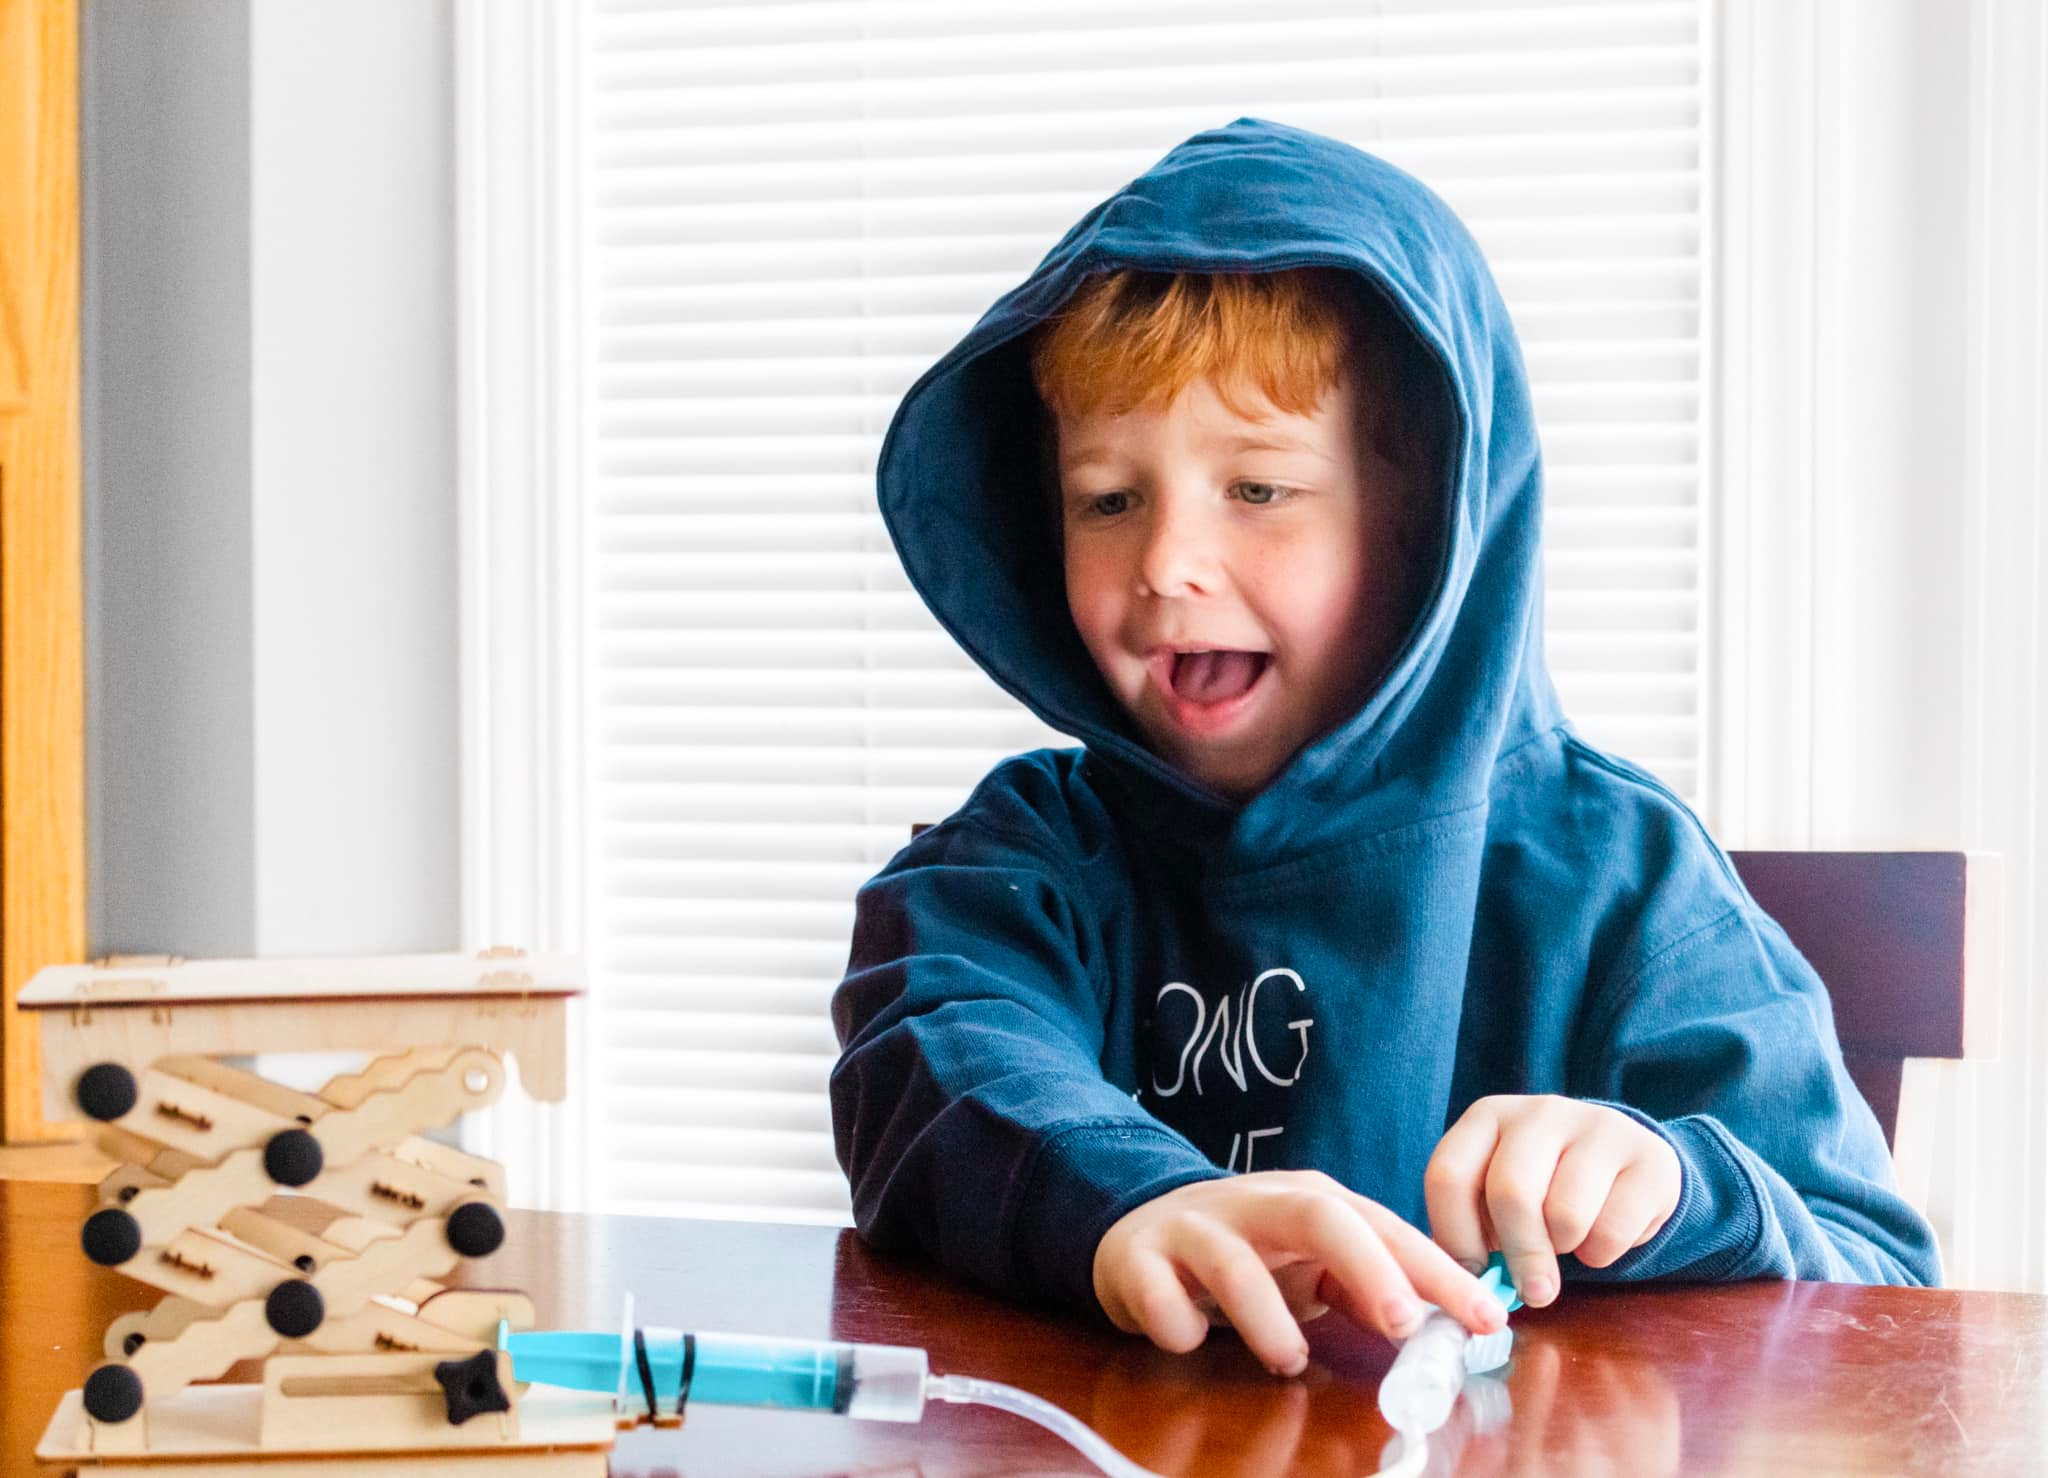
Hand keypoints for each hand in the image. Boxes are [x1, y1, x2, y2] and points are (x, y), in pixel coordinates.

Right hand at [1092, 1170, 1506, 1376]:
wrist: (1137, 1231)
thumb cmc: (1243, 1253)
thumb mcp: (1309, 1263)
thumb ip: (1365, 1285)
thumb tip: (1439, 1322)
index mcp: (1305, 1200)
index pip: (1380, 1225)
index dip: (1435, 1269)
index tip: (1487, 1318)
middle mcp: (1252, 1203)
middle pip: (1317, 1215)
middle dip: (1367, 1265)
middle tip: (1400, 1322)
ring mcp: (1191, 1228)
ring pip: (1232, 1262)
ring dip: (1268, 1319)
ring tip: (1288, 1359)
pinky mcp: (1136, 1260)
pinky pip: (1159, 1296)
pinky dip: (1181, 1324)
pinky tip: (1192, 1338)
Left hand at [1423, 1096, 1680, 1307]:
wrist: (1626, 1164)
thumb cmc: (1545, 1187)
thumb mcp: (1498, 1194)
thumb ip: (1475, 1230)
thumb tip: (1465, 1283)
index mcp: (1488, 1117)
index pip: (1448, 1175)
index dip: (1455, 1236)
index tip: (1472, 1276)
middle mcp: (1539, 1111)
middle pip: (1510, 1193)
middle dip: (1519, 1255)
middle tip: (1532, 1291)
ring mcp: (1597, 1126)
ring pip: (1565, 1214)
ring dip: (1565, 1248)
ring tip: (1568, 1240)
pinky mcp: (1648, 1156)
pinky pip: (1613, 1230)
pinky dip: (1603, 1252)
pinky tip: (1603, 1234)